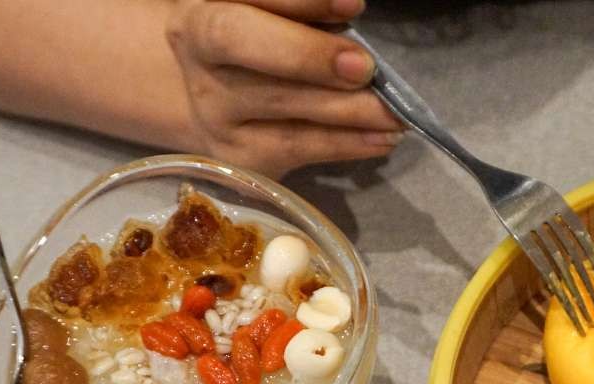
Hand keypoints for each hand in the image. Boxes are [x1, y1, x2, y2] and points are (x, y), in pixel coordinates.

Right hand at [166, 0, 402, 176]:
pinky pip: (300, 150)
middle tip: (365, 68)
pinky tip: (382, 138)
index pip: (249, 3)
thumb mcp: (264, 16)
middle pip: (250, 51)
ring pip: (284, 109)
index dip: (302, 2)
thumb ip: (300, 12)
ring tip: (395, 113)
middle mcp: (197, 60)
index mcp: (204, 14)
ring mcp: (215, 114)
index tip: (354, 5)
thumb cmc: (253, 44)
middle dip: (312, 58)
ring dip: (348, 113)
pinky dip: (347, 144)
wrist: (210, 101)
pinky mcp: (240, 158)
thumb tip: (351, 11)